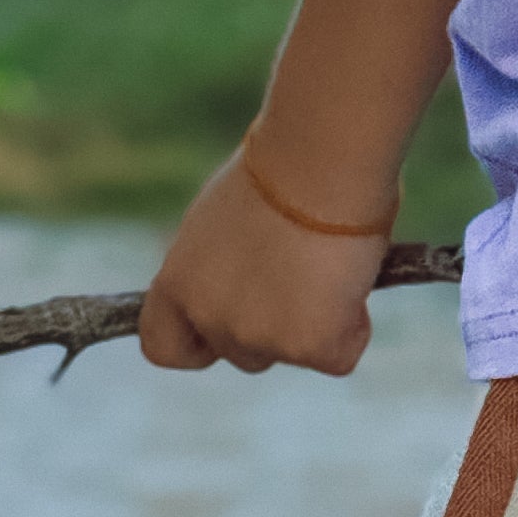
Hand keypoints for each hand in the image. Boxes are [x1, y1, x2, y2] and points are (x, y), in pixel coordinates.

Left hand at [140, 150, 389, 375]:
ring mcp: (258, 337)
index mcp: (178, 282)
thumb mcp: (226, 221)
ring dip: (315, 325)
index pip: (164, 346)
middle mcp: (209, 317)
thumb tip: (260, 281)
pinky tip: (353, 278)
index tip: (226, 328)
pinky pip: (338, 356)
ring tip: (332, 265)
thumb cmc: (283, 167)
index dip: (197, 343)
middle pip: (243, 354)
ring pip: (293, 355)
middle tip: (305, 277)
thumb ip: (226, 265)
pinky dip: (353, 326)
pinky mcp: (309, 346)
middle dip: (274, 328)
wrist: (320, 159)